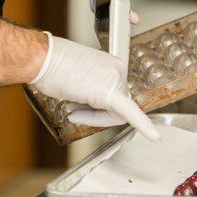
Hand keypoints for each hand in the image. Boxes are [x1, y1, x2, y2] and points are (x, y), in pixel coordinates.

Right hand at [31, 34, 159, 140]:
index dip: (96, 108)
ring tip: (71, 107)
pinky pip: (130, 114)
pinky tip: (154, 137)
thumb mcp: (77, 80)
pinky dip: (143, 126)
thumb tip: (88, 106)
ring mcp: (116, 80)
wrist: (42, 59)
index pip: (115, 94)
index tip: (81, 107)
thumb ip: (90, 92)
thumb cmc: (52, 67)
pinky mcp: (111, 94)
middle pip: (116, 105)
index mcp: (113, 65)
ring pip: (114, 114)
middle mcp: (118, 70)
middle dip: (94, 114)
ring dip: (92, 117)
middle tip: (73, 112)